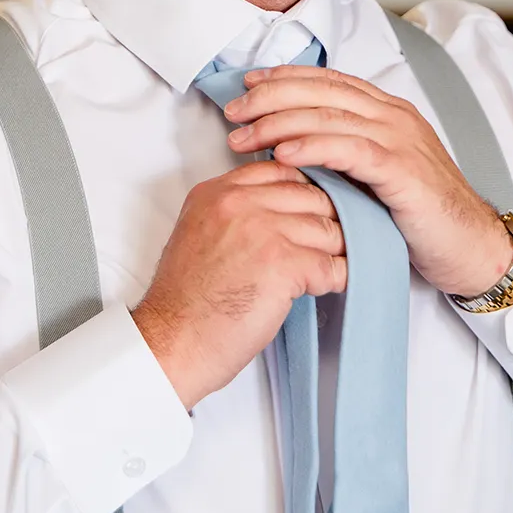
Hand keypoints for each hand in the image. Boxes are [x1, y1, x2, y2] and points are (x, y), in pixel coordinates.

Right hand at [132, 160, 346, 409]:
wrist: (174, 341)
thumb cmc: (185, 302)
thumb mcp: (199, 235)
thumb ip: (233, 214)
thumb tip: (279, 214)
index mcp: (216, 192)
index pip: (280, 171)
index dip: (304, 192)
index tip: (311, 212)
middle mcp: (239, 203)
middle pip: (310, 195)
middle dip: (326, 220)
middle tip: (330, 244)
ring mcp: (263, 230)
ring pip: (327, 228)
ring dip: (336, 251)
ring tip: (330, 269)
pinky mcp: (283, 263)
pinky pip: (333, 264)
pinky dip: (338, 277)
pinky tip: (330, 286)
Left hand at [221, 65, 512, 298]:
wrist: (470, 247)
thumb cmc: (420, 217)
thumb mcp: (376, 175)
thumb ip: (344, 153)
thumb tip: (289, 144)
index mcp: (387, 112)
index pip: (328, 81)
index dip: (285, 79)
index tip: (247, 86)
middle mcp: (393, 117)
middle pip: (321, 92)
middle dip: (271, 97)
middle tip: (233, 112)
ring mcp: (400, 141)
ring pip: (330, 117)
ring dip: (280, 123)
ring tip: (245, 136)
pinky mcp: (403, 171)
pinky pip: (351, 151)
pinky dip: (314, 148)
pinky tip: (284, 154)